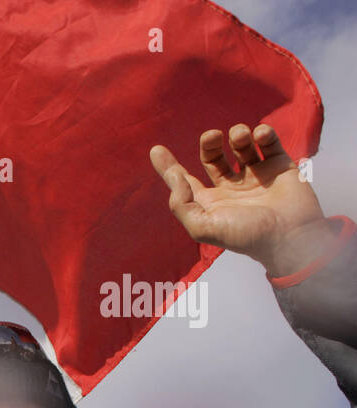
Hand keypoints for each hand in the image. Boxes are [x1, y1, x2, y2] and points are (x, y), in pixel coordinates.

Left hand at [150, 123, 330, 274]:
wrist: (289, 235)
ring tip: (240, 136)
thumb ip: (182, 204)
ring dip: (238, 134)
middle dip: (209, 143)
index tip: (156, 149)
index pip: (186, 180)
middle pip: (213, 157)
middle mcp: (231, 188)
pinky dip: (263, 133)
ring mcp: (256, 176)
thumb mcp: (203, 227)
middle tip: (211, 136)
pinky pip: (269, 143)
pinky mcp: (279, 166)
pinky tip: (259, 135)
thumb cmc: (245, 234)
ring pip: (241, 146)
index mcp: (211, 202)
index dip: (169, 167)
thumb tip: (175, 177)